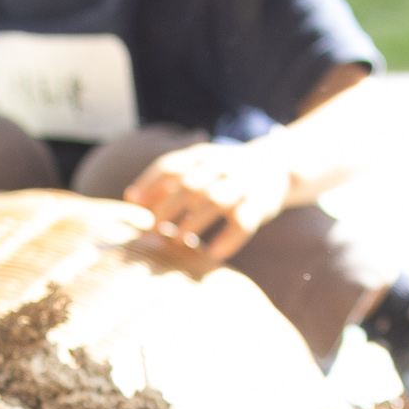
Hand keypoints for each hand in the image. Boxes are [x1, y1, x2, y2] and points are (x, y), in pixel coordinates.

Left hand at [124, 137, 290, 267]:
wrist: (277, 164)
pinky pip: (243, 223)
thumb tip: (131, 198)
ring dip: (193, 222)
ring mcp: (243, 184)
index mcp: (203, 155)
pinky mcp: (260, 204)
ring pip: (214, 202)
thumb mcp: (200, 163)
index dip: (150, 185)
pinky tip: (214, 253)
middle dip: (167, 208)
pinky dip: (229, 240)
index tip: (135, 204)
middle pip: (189, 185)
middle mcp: (222, 166)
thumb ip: (168, 176)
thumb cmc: (225, 170)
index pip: (171, 166)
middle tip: (153, 230)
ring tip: (178, 240)